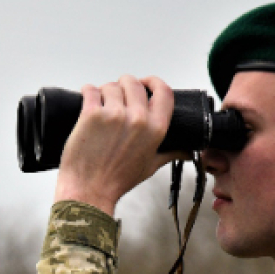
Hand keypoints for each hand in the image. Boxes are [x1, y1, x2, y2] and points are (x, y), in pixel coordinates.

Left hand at [53, 75, 190, 215]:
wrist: (90, 191)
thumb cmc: (118, 181)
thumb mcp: (150, 166)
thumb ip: (170, 154)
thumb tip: (187, 151)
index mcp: (156, 129)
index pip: (163, 91)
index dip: (153, 82)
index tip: (145, 83)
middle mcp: (138, 119)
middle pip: (134, 83)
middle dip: (124, 86)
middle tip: (116, 97)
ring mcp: (114, 115)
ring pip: (110, 86)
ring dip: (104, 92)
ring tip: (101, 106)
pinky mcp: (91, 114)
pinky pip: (90, 90)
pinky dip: (87, 92)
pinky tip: (88, 100)